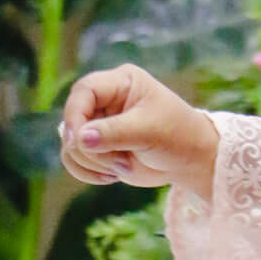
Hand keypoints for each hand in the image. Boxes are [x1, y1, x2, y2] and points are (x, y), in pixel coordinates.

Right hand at [59, 64, 219, 200]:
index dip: (74, 114)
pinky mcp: (96, 148)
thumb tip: (79, 139)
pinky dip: (88, 172)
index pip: (84, 91)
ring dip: (92, 163)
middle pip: (73, 121)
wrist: (190, 159)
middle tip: (122, 163)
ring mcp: (98, 125)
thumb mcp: (149, 130)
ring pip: (70, 144)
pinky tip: (112, 176)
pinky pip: (74, 160)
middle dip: (92, 148)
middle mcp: (104, 101)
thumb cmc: (177, 135)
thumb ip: (114, 133)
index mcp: (120, 82)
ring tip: (123, 168)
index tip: (78, 140)